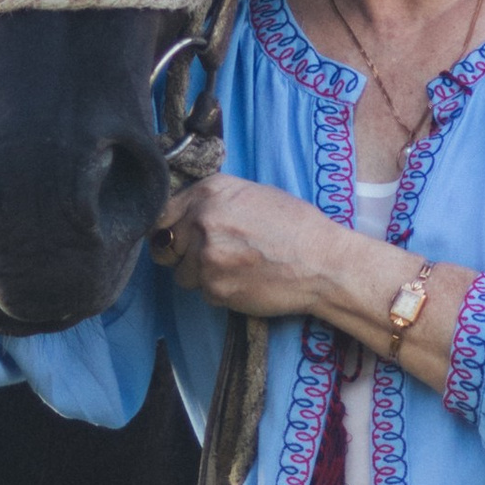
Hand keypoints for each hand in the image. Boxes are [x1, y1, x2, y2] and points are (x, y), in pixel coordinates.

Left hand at [151, 176, 343, 319]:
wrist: (323, 263)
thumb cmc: (295, 226)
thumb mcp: (252, 194)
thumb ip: (212, 203)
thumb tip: (183, 217)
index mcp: (210, 192)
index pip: (161, 213)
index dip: (169, 228)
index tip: (178, 237)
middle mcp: (202, 220)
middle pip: (165, 246)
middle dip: (183, 253)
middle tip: (214, 255)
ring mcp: (206, 257)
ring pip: (182, 274)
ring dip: (201, 276)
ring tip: (235, 268)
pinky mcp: (214, 288)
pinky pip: (202, 293)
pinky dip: (219, 291)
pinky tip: (245, 281)